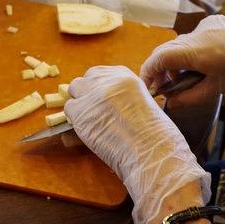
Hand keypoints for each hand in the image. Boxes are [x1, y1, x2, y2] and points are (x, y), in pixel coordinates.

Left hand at [65, 66, 210, 223]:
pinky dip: (75, 120)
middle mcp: (108, 80)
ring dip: (79, 106)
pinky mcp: (81, 112)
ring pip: (73, 92)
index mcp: (126, 76)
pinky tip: (88, 131)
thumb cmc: (155, 134)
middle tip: (94, 113)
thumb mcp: (144, 102)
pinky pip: (69, 110)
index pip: (100, 72)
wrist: (151, 150)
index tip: (102, 100)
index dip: (98, 87)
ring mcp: (92, 94)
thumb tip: (102, 101)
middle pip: (84, 80)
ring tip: (92, 123)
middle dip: (86, 94)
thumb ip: (123, 96)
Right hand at [140, 7, 224, 107]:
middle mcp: (195, 34)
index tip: (148, 86)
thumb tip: (171, 102)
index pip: (158, 58)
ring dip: (177, 61)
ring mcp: (205, 26)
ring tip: (186, 79)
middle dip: (161, 70)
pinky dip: (191, 52)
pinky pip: (194, 38)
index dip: (148, 73)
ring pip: (181, 45)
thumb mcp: (217, 88)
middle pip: (166, 50)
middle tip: (164, 88)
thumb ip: (190, 96)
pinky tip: (204, 65)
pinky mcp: (214, 22)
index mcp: (194, 51)